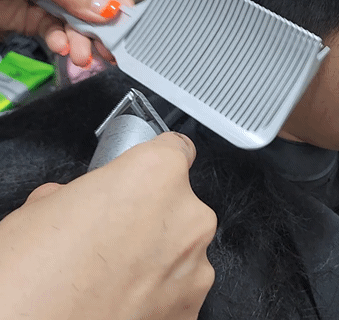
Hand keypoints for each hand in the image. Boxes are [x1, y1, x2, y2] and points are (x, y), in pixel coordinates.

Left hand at [0, 0, 133, 65]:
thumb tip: (108, 8)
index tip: (125, 22)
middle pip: (98, 2)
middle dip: (102, 27)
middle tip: (109, 49)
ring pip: (81, 22)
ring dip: (83, 41)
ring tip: (83, 57)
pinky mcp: (39, 17)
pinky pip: (60, 32)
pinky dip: (62, 42)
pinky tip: (62, 48)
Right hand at [0, 133, 215, 319]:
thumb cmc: (31, 280)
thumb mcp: (46, 208)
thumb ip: (86, 192)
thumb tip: (85, 201)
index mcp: (157, 175)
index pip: (176, 148)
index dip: (157, 161)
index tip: (149, 173)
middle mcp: (187, 216)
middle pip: (178, 203)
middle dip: (150, 215)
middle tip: (111, 236)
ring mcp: (194, 266)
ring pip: (181, 246)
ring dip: (156, 255)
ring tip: (112, 275)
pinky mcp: (191, 309)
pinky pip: (180, 286)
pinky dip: (158, 291)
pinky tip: (122, 298)